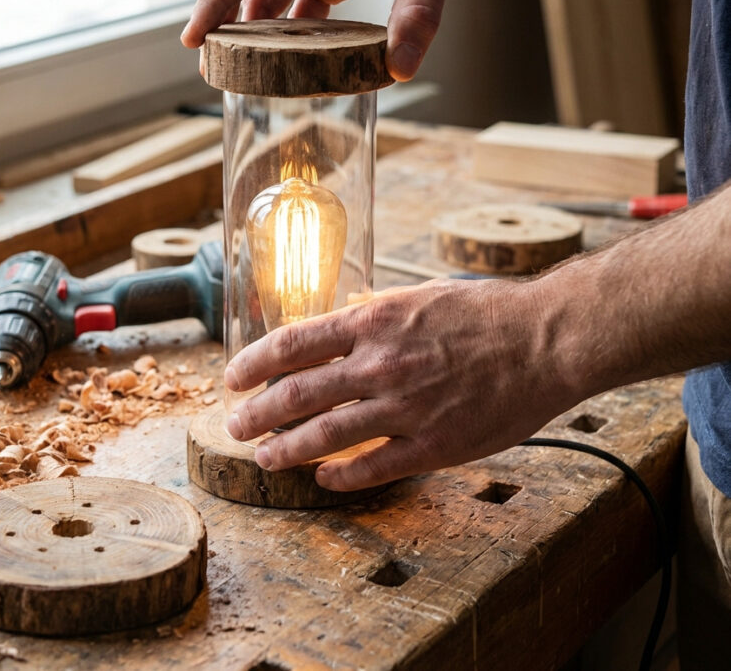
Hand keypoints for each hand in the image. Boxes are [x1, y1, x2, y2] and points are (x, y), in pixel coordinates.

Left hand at [224, 278, 577, 490]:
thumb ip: (373, 315)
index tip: (232, 378)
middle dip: (256, 414)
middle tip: (235, 426)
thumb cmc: (484, 314)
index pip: (292, 344)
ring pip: (324, 437)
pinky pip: (372, 467)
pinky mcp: (432, 446)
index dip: (254, 363)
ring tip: (265, 457)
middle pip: (296, 394)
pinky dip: (340, 477)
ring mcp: (403, 408)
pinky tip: (323, 480)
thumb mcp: (418, 297)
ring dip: (285, 450)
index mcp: (372, 323)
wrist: (544, 340)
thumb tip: (338, 324)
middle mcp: (378, 365)